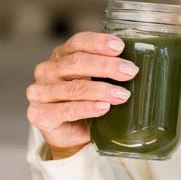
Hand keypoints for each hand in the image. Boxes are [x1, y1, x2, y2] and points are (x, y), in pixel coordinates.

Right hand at [27, 32, 136, 154]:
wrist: (73, 136)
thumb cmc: (90, 102)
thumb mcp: (99, 81)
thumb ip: (110, 69)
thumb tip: (143, 61)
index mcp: (61, 56)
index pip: (78, 42)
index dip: (98, 43)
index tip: (120, 47)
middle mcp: (46, 71)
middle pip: (76, 63)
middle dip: (106, 66)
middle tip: (130, 72)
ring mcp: (39, 92)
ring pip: (73, 88)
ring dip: (101, 90)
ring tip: (123, 95)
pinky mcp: (38, 114)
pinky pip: (65, 110)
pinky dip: (87, 108)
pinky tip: (104, 108)